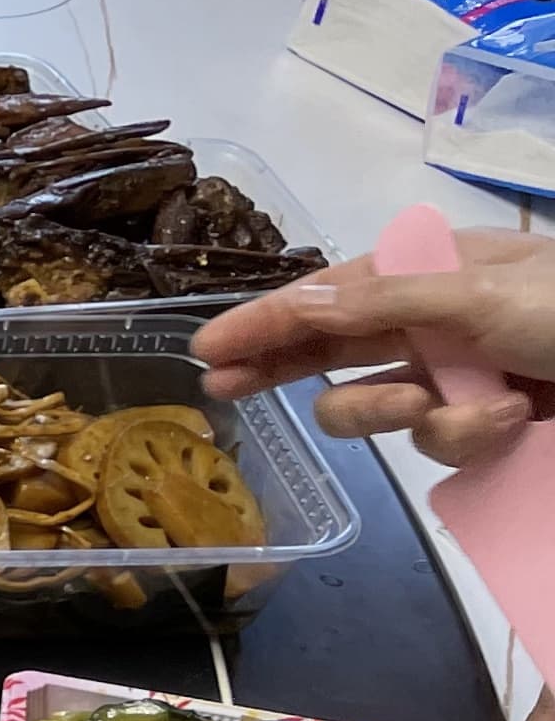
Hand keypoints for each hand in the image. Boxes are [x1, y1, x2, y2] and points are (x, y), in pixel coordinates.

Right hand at [194, 232, 554, 468]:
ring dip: (406, 414)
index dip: (266, 322)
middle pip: (337, 352)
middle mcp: (439, 324)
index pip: (329, 296)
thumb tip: (294, 301)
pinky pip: (441, 446)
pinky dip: (471, 437)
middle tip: (228, 393)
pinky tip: (512, 422)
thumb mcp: (478, 295)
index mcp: (435, 273)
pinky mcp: (490, 428)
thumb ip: (381, 302)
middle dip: (292, 372)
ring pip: (383, 411)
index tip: (207, 349)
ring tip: (449, 408)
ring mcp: (464, 379)